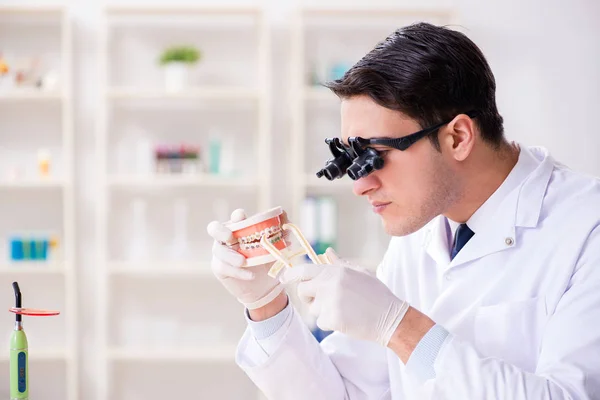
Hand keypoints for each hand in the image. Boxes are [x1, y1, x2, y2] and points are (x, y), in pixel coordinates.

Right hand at [207, 209, 283, 309]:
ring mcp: (222, 252)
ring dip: (231, 256)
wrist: (266, 285)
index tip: (241, 217)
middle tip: (230, 237)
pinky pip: (223, 267)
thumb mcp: (280, 245)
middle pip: (214, 228)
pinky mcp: (220, 268)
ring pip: (218, 250)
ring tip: (244, 262)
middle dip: (219, 231)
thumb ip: (282, 228)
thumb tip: (283, 213)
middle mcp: (228, 237)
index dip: (236, 216)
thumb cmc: (270, 260)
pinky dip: (236, 271)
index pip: (235, 217)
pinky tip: (250, 275)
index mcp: (242, 228)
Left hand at [281, 248, 408, 346]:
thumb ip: (339, 264)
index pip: (304, 270)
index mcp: (335, 271)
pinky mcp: (331, 319)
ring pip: (313, 309)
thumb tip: (327, 252)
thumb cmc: (376, 294)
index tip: (283, 278)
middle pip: (302, 291)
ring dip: (323, 312)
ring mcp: (329, 302)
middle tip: (323, 301)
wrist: (391, 317)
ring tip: (344, 310)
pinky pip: (321, 323)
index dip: (290, 274)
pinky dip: (330, 324)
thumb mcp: (360, 273)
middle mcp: (329, 284)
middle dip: (308, 297)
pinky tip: (347, 320)